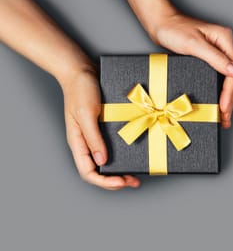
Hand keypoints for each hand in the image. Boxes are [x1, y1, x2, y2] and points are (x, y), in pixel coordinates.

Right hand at [61, 66, 140, 189]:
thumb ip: (93, 138)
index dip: (105, 181)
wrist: (82, 69)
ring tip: (136, 173)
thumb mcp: (87, 113)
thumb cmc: (80, 89)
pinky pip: (113, 146)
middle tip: (135, 181)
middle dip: (116, 180)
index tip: (123, 182)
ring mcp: (95, 135)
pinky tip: (135, 153)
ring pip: (107, 161)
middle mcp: (86, 142)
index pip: (88, 172)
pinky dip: (124, 154)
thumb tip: (102, 160)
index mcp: (78, 142)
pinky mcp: (104, 127)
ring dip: (121, 169)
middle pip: (99, 170)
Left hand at [151, 12, 232, 127]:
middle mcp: (224, 45)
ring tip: (222, 116)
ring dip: (224, 98)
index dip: (230, 92)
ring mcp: (217, 52)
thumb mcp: (194, 44)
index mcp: (225, 39)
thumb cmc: (173, 29)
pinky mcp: (208, 58)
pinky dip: (216, 91)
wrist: (158, 23)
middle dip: (229, 99)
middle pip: (232, 77)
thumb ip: (215, 58)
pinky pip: (216, 77)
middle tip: (225, 119)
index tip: (224, 108)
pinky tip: (214, 102)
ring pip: (225, 79)